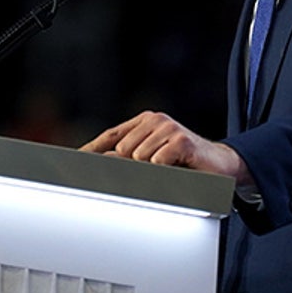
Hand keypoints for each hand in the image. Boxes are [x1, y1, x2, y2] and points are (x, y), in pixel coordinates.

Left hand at [79, 111, 250, 185]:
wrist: (218, 164)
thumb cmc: (183, 163)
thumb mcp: (153, 159)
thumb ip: (129, 159)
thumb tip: (102, 164)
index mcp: (143, 122)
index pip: (111, 135)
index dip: (92, 148)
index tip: (73, 160)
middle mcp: (153, 120)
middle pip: (122, 150)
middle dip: (131, 166)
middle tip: (153, 171)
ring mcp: (167, 127)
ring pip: (139, 157)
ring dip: (152, 169)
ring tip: (169, 169)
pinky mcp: (180, 139)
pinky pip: (158, 161)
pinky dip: (166, 169)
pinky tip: (179, 166)